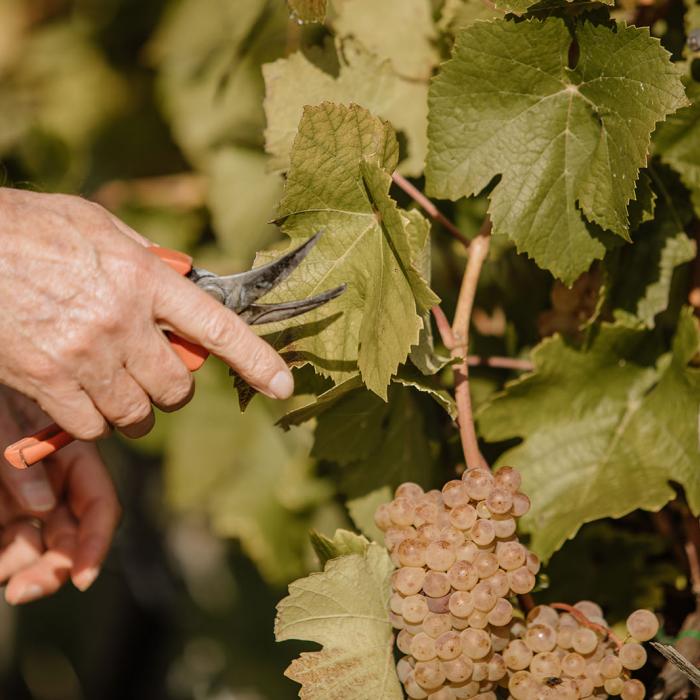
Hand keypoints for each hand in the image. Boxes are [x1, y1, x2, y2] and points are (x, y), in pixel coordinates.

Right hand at [0, 187, 293, 439]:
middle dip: (171, 388)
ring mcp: (86, 356)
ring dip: (134, 409)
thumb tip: (185, 280)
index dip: (257, 361)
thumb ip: (147, 258)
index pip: (218, 328)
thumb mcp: (98, 225)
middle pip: (177, 388)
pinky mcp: (48, 383)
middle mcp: (124, 322)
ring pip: (137, 414)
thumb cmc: (30, 227)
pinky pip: (92, 427)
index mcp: (145, 279)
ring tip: (112, 384)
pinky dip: (92, 420)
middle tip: (150, 371)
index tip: (283, 386)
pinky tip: (76, 393)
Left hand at [0, 387, 119, 602]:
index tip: (81, 578)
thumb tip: (42, 505)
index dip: (96, 541)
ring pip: (38, 550)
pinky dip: (4, 560)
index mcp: (68, 456)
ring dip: (21, 568)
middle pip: (71, 537)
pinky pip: (9, 549)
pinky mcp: (1, 514)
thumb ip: (15, 458)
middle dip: (54, 568)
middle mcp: (51, 482)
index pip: (98, 505)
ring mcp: (22, 500)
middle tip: (23, 591)